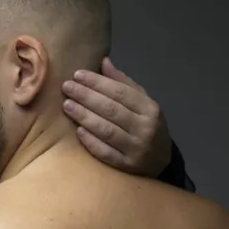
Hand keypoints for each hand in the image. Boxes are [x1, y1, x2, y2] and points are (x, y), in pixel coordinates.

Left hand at [61, 58, 171, 176]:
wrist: (161, 161)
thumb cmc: (146, 126)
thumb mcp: (142, 103)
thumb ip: (124, 84)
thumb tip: (104, 61)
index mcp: (150, 109)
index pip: (120, 92)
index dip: (97, 82)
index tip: (77, 74)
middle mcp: (145, 128)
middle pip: (111, 109)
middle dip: (86, 96)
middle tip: (67, 87)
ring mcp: (136, 149)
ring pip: (107, 130)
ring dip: (85, 116)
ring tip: (67, 105)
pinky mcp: (127, 166)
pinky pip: (106, 153)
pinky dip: (91, 141)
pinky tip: (78, 131)